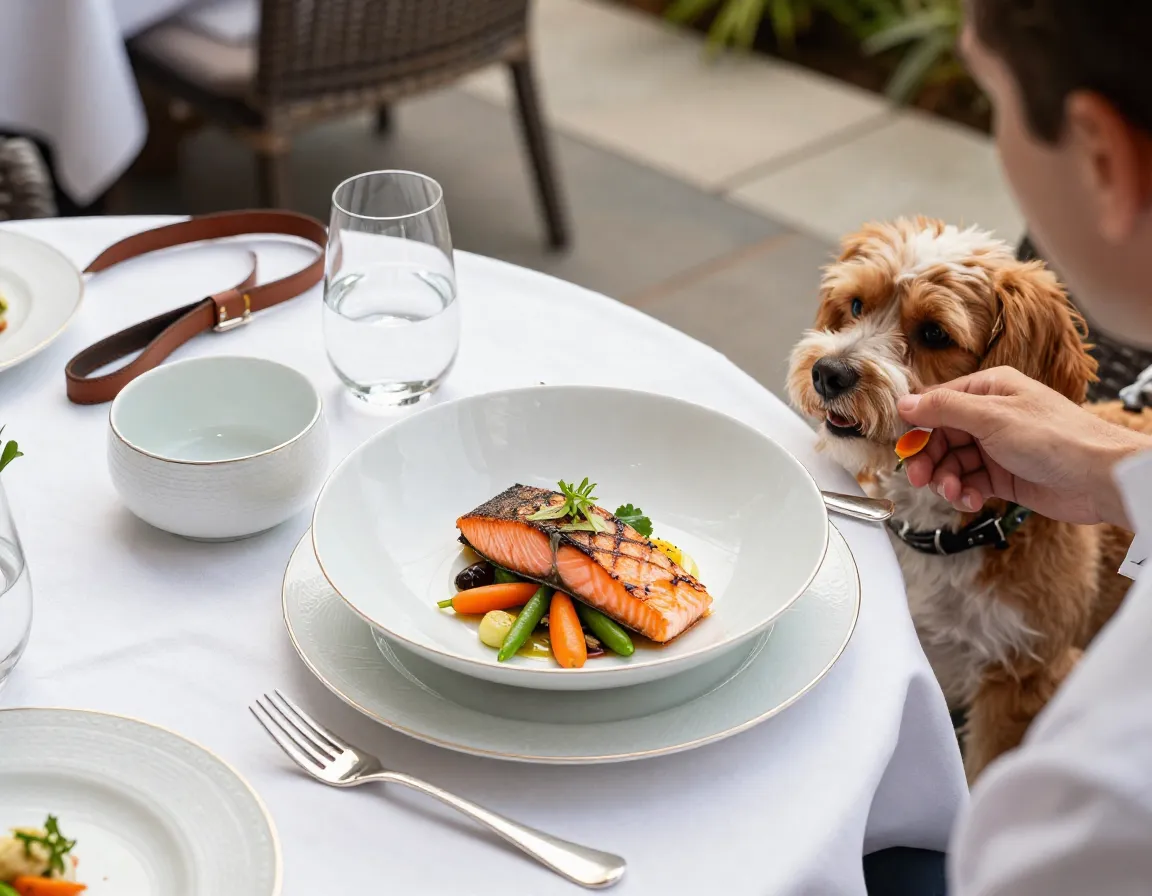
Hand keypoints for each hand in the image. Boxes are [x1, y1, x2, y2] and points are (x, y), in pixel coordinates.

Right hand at [898, 367, 1149, 527]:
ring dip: (947, 480)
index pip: (937, 404)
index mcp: (988, 389)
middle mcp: (990, 416)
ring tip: (954, 492)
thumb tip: (905, 402)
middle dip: (929, 459)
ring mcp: (996, 448)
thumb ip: (944, 408)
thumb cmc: (1056, 437)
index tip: (905, 448)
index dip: (918, 427)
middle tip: (921, 478)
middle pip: (940, 438)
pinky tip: (972, 500)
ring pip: (952, 464)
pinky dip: (966, 493)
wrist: (1099, 478)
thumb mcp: (992, 416)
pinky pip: (970, 484)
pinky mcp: (1004, 477)